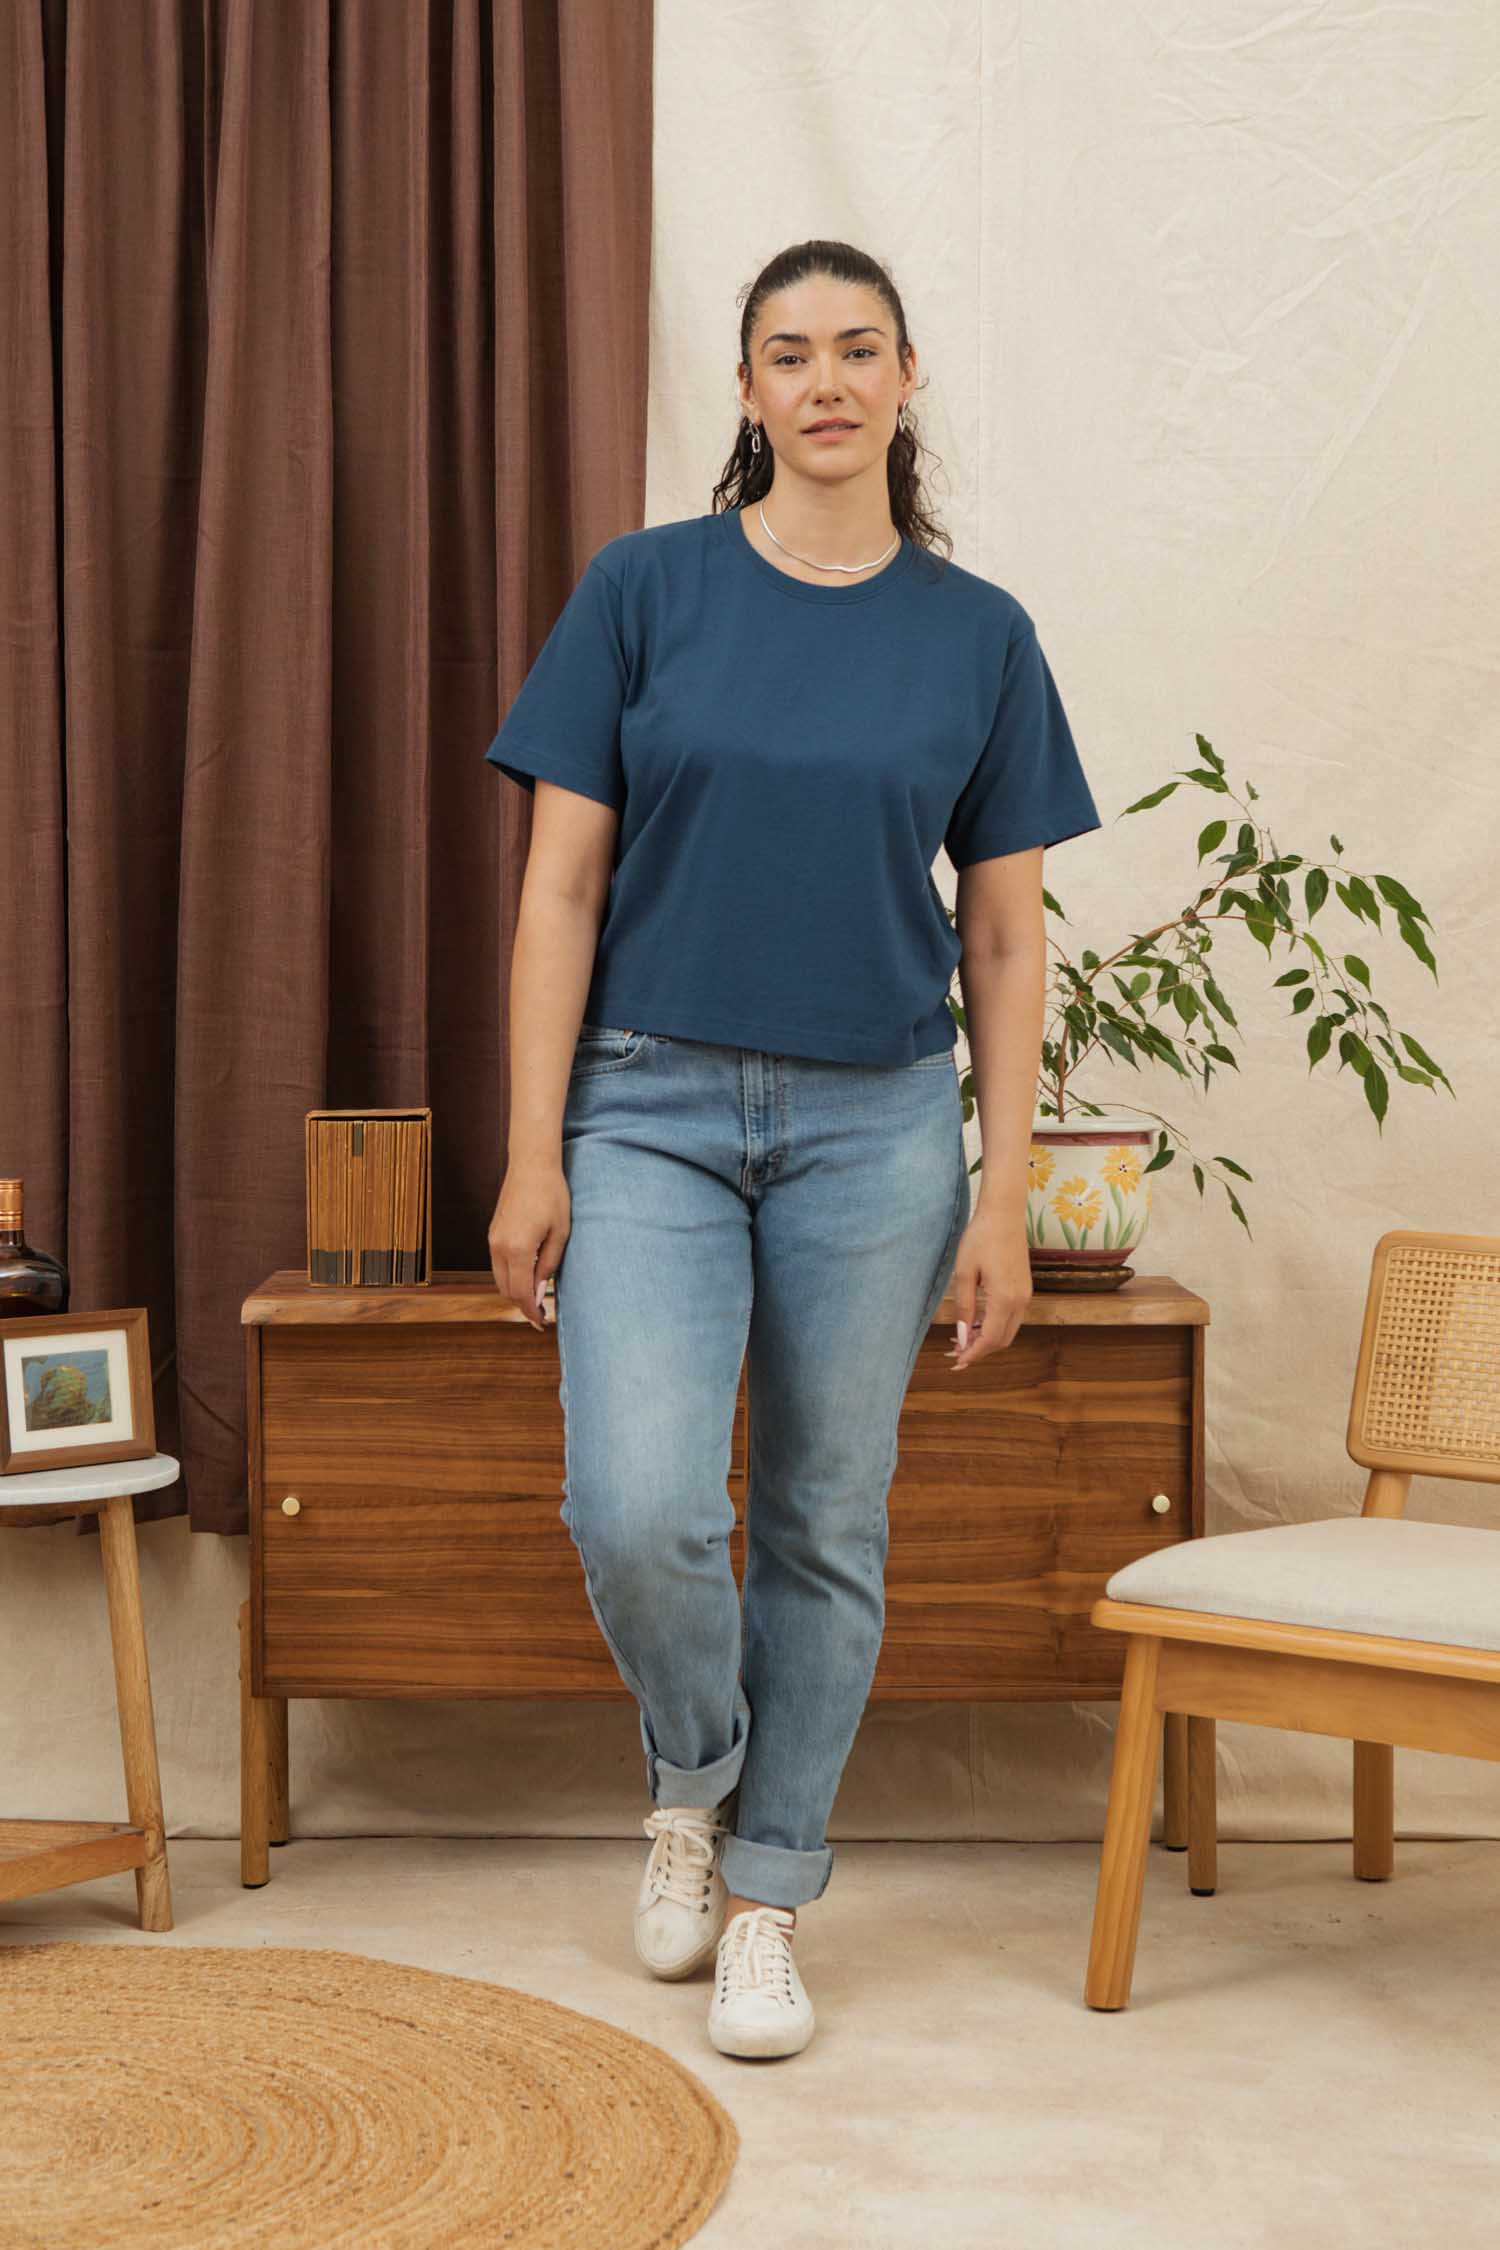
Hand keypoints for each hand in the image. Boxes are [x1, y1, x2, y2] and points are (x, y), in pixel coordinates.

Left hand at [945, 1209, 1031, 1371]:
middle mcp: (1020, 1301)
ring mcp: (1025, 1295)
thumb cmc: (980, 1238)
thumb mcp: (964, 1273)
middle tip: (955, 1353)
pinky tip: (977, 1323)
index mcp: (1005, 1298)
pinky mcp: (1024, 1288)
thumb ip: (964, 1308)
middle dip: (980, 1350)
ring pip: (1008, 1330)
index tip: (956, 1362)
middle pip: (1002, 1340)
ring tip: (962, 1339)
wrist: (1004, 1214)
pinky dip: (995, 1325)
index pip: (990, 1339)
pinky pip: (1011, 1317)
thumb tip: (962, 1336)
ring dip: (988, 1338)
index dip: (973, 1354)